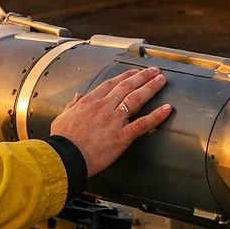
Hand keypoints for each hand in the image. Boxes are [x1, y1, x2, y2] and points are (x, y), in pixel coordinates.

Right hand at [49, 66, 170, 176]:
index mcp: (90, 102)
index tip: (134, 72)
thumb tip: (77, 96)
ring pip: (136, 99)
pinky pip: (143, 124)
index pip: (111, 83)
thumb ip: (73, 105)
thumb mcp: (62, 118)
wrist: (65, 157)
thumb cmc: (62, 141)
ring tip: (161, 80)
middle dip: (142, 76)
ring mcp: (114, 121)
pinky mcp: (122, 136)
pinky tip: (167, 108)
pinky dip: (157, 116)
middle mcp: (104, 107)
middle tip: (154, 71)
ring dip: (151, 87)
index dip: (125, 76)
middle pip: (127, 86)